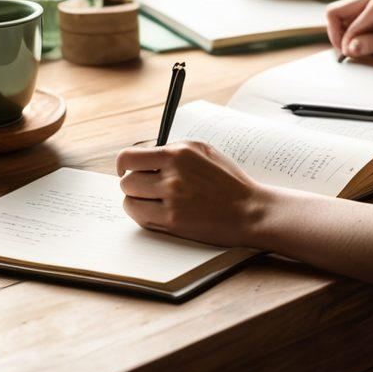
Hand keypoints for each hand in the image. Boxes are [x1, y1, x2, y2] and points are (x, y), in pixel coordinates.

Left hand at [115, 140, 270, 247]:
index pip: (129, 157)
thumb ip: (173, 149)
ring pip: (129, 200)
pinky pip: (140, 218)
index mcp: (178, 154)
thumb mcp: (203, 151)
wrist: (249, 210)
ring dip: (136, 201)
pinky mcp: (173, 222)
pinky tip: (155, 212)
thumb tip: (146, 155)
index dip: (123, 165)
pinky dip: (142, 215)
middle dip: (133, 184)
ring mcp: (172, 200)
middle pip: (127, 181)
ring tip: (150, 200)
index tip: (126, 170)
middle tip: (146, 188)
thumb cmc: (228, 180)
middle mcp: (172, 175)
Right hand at [325, 0, 372, 57]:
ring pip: (347, 12)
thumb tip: (349, 49)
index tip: (351, 60)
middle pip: (339, 11)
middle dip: (341, 35)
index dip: (346, 45)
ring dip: (351, 31)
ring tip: (367, 48)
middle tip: (351, 55)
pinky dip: (360, 28)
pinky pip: (360, 13)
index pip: (347, 22)